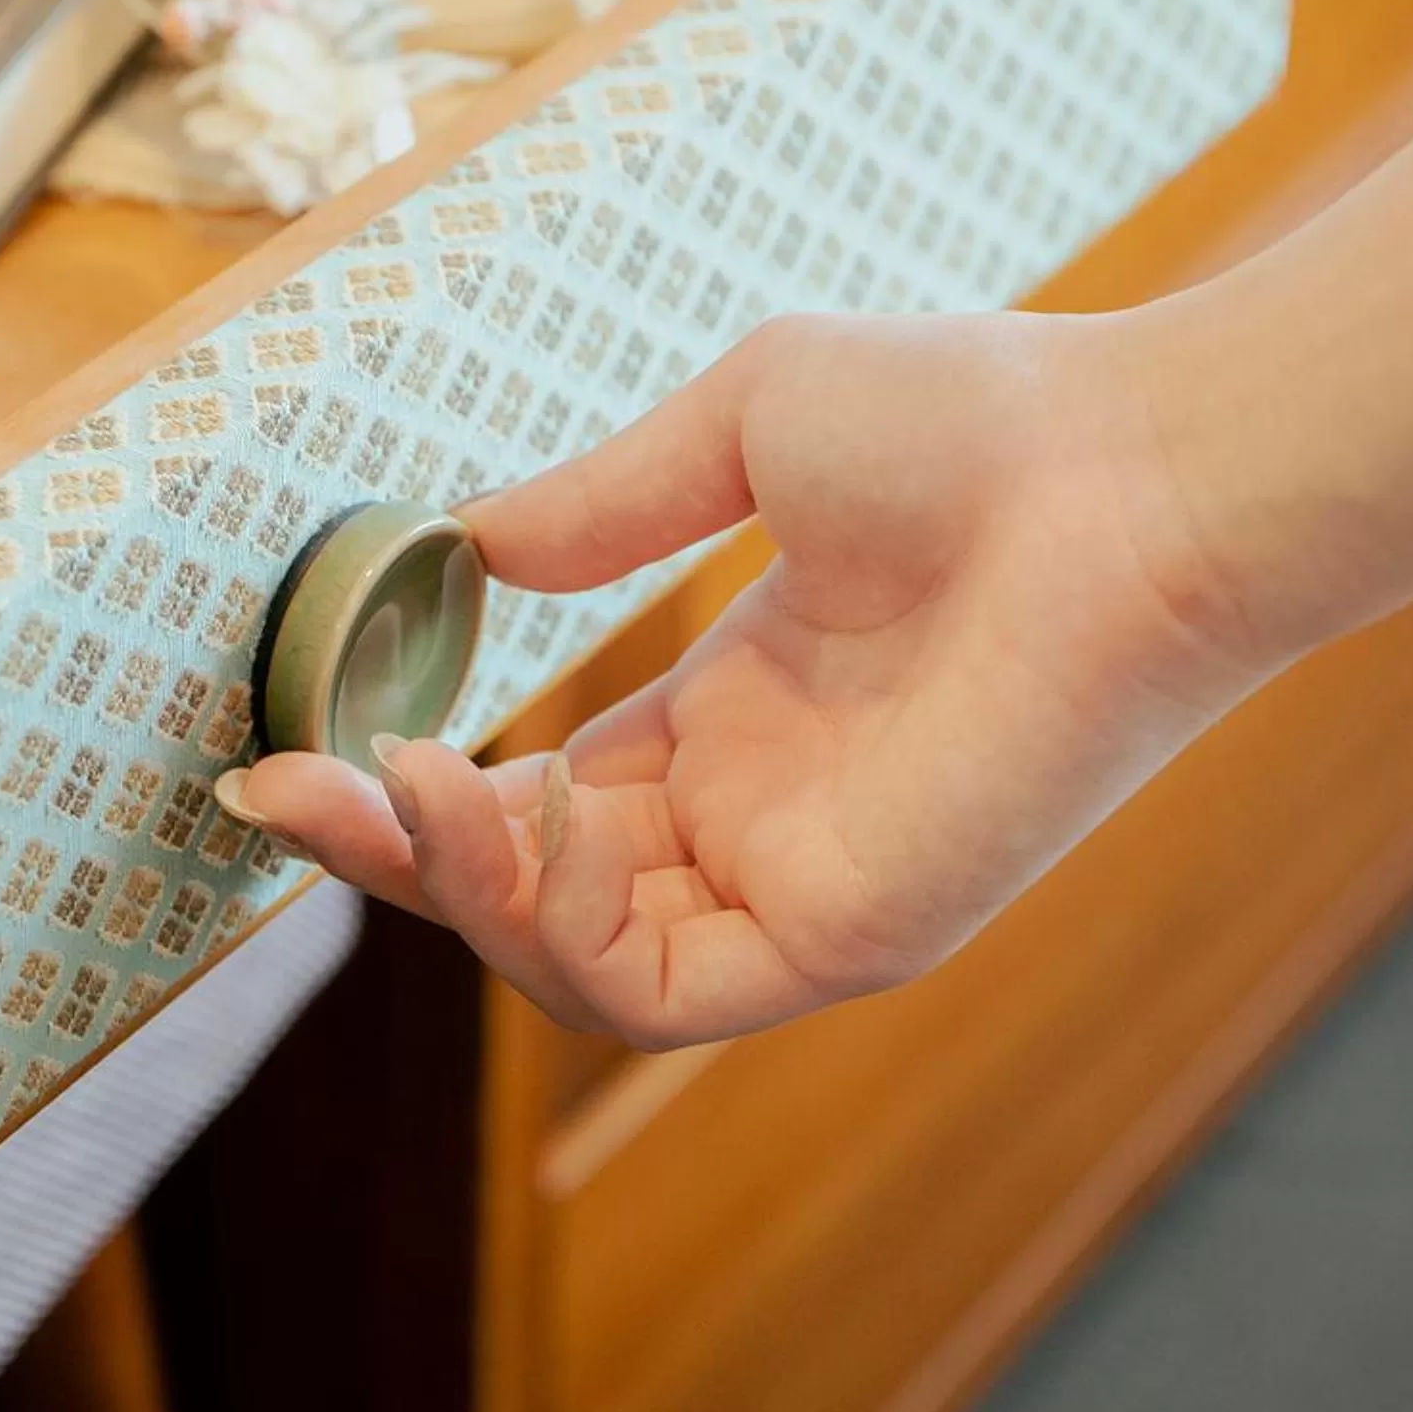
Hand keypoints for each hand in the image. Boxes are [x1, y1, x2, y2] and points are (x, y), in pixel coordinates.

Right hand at [216, 311, 1276, 1048]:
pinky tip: (546, 807)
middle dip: (394, 857)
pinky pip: (657, 990)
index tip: (292, 750)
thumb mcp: (739, 430)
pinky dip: (568, 925)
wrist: (1133, 468)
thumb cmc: (974, 421)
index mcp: (733, 718)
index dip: (415, 793)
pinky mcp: (850, 933)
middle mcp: (757, 817)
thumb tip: (472, 539)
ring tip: (409, 781)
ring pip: (575, 964)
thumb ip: (603, 504)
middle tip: (279, 792)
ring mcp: (801, 883)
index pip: (541, 803)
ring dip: (462, 891)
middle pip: (531, 897)